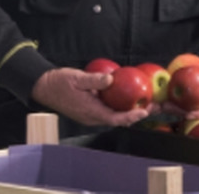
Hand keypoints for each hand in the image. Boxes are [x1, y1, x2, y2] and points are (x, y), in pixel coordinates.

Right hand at [30, 67, 154, 126]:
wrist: (44, 87)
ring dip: (130, 111)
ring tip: (147, 103)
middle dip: (136, 114)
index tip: (144, 112)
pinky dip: (121, 107)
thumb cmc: (59, 82)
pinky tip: (129, 98)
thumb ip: (94, 80)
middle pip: (118, 119)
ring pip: (114, 116)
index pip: (115, 118)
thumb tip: (111, 79)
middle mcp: (92, 117)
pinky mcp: (90, 111)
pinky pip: (108, 112)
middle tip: (154, 106)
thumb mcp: (77, 78)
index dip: (131, 117)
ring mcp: (91, 116)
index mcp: (90, 111)